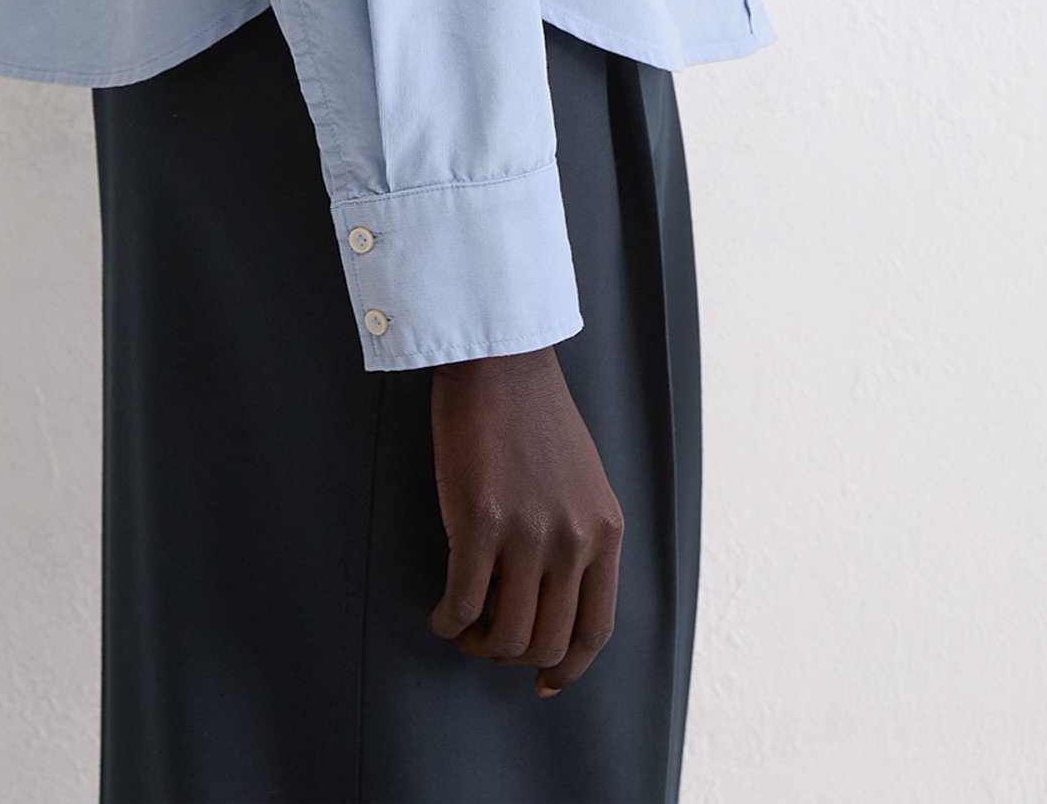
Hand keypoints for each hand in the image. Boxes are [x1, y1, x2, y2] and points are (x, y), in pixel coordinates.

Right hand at [426, 343, 623, 696]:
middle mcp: (574, 540)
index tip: (544, 684)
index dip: (568, 668)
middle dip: (512, 657)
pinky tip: (441, 613)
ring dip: (478, 644)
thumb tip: (559, 602)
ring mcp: (528, 534)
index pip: (595, 629)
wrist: (501, 361)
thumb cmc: (536, 416)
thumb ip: (582, 538)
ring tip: (463, 628)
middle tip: (487, 642)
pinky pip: (462, 603)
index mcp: (605, 531)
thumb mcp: (585, 482)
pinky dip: (447, 621)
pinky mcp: (480, 523)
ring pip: (504, 634)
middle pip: (545, 642)